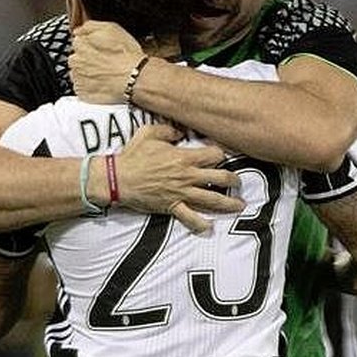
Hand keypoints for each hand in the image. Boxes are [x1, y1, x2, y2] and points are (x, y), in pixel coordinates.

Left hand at [69, 21, 145, 104]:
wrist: (135, 78)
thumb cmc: (126, 55)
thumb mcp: (111, 28)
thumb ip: (90, 26)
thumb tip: (78, 31)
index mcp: (80, 44)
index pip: (78, 43)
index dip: (91, 46)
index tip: (100, 51)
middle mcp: (75, 61)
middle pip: (76, 59)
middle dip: (87, 60)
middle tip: (104, 63)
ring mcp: (78, 78)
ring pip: (78, 74)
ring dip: (87, 74)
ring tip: (104, 75)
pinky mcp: (83, 93)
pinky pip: (82, 89)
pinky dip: (89, 87)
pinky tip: (102, 84)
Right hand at [117, 125, 243, 232]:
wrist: (117, 178)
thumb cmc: (133, 156)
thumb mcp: (148, 133)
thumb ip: (168, 130)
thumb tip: (180, 132)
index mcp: (184, 157)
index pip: (214, 154)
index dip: (221, 154)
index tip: (223, 156)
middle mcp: (188, 176)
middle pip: (221, 178)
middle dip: (234, 180)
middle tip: (238, 182)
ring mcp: (182, 193)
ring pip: (213, 199)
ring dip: (229, 203)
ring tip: (239, 205)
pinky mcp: (173, 206)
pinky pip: (191, 218)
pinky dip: (201, 224)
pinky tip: (210, 226)